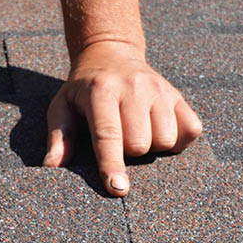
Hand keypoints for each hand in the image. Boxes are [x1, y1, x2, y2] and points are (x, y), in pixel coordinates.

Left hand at [42, 40, 202, 196]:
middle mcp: (133, 88)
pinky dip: (178, 140)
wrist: (111, 53)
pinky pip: (191, 130)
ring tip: (138, 134)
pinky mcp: (178, 95)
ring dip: (153, 148)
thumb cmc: (83, 90)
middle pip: (140, 144)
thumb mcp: (62, 107)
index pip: (109, 135)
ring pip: (166, 140)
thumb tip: (52, 167)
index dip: (113, 164)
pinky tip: (160, 132)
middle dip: (129, 153)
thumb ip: (58, 138)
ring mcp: (159, 90)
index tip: (117, 189)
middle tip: (120, 140)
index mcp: (101, 92)